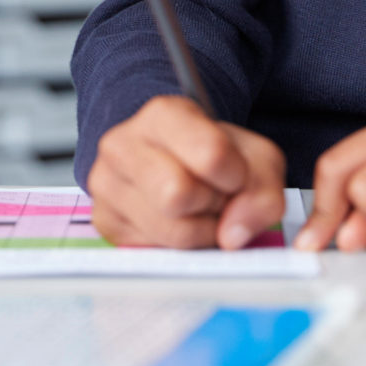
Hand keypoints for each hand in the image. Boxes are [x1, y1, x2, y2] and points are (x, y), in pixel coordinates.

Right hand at [86, 95, 284, 249]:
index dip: (236, 176)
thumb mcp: (253, 158)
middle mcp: (122, 144)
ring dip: (200, 231)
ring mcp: (105, 184)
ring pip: (170, 231)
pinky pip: (155, 251)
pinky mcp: (103, 221)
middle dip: (211, 205)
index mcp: (163, 115)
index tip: (234, 174)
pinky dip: (179, 247)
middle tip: (214, 196)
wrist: (172, 159)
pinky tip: (178, 223)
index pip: (212, 155)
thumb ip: (262, 191)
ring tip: (198, 210)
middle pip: (179, 194)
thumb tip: (233, 235)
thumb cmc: (211, 155)